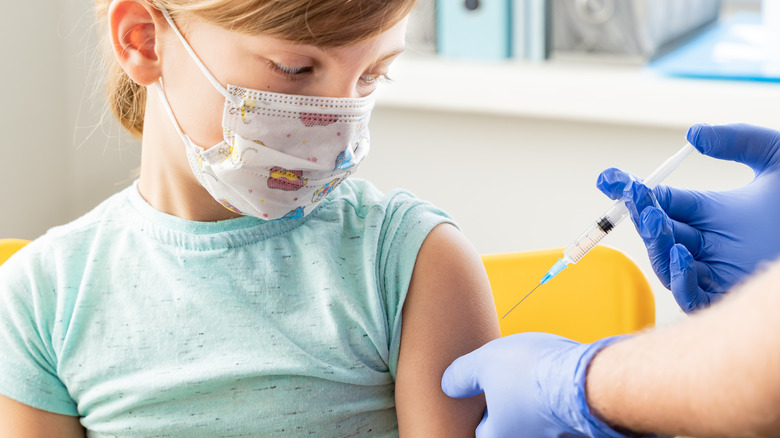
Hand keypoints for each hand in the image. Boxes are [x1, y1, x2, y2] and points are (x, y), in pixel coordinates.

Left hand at [441, 333, 639, 437]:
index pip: (482, 432)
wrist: (586, 378)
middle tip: (509, 385)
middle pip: (512, 427)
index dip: (481, 413)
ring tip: (535, 377)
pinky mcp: (581, 426)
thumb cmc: (531, 372)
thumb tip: (448, 385)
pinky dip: (559, 399)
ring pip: (539, 419)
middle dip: (509, 408)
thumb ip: (461, 375)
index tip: (484, 395)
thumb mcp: (483, 363)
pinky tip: (560, 377)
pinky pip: (563, 414)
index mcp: (500, 434)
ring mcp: (557, 434)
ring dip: (536, 402)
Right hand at [597, 123, 779, 311]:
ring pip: (666, 264)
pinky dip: (680, 279)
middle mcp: (708, 243)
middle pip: (658, 232)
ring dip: (656, 245)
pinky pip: (691, 296)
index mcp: (711, 213)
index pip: (660, 202)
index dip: (631, 191)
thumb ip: (738, 140)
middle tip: (640, 200)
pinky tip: (680, 256)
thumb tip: (694, 134)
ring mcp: (716, 272)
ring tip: (657, 224)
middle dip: (642, 216)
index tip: (610, 179)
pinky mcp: (727, 297)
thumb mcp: (777, 157)